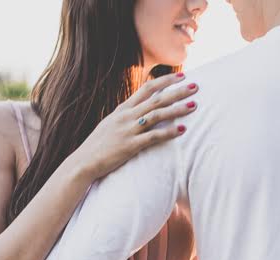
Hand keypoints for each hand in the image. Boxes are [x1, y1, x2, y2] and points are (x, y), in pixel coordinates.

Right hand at [69, 71, 198, 180]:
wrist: (83, 162)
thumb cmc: (98, 145)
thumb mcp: (111, 124)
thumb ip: (126, 116)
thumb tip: (141, 111)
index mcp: (123, 109)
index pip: (147, 88)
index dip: (166, 81)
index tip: (182, 76)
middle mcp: (127, 116)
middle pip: (156, 99)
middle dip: (177, 91)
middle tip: (196, 86)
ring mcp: (128, 130)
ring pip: (157, 115)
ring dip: (177, 109)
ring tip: (193, 105)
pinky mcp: (130, 146)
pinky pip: (153, 137)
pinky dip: (169, 132)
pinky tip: (183, 130)